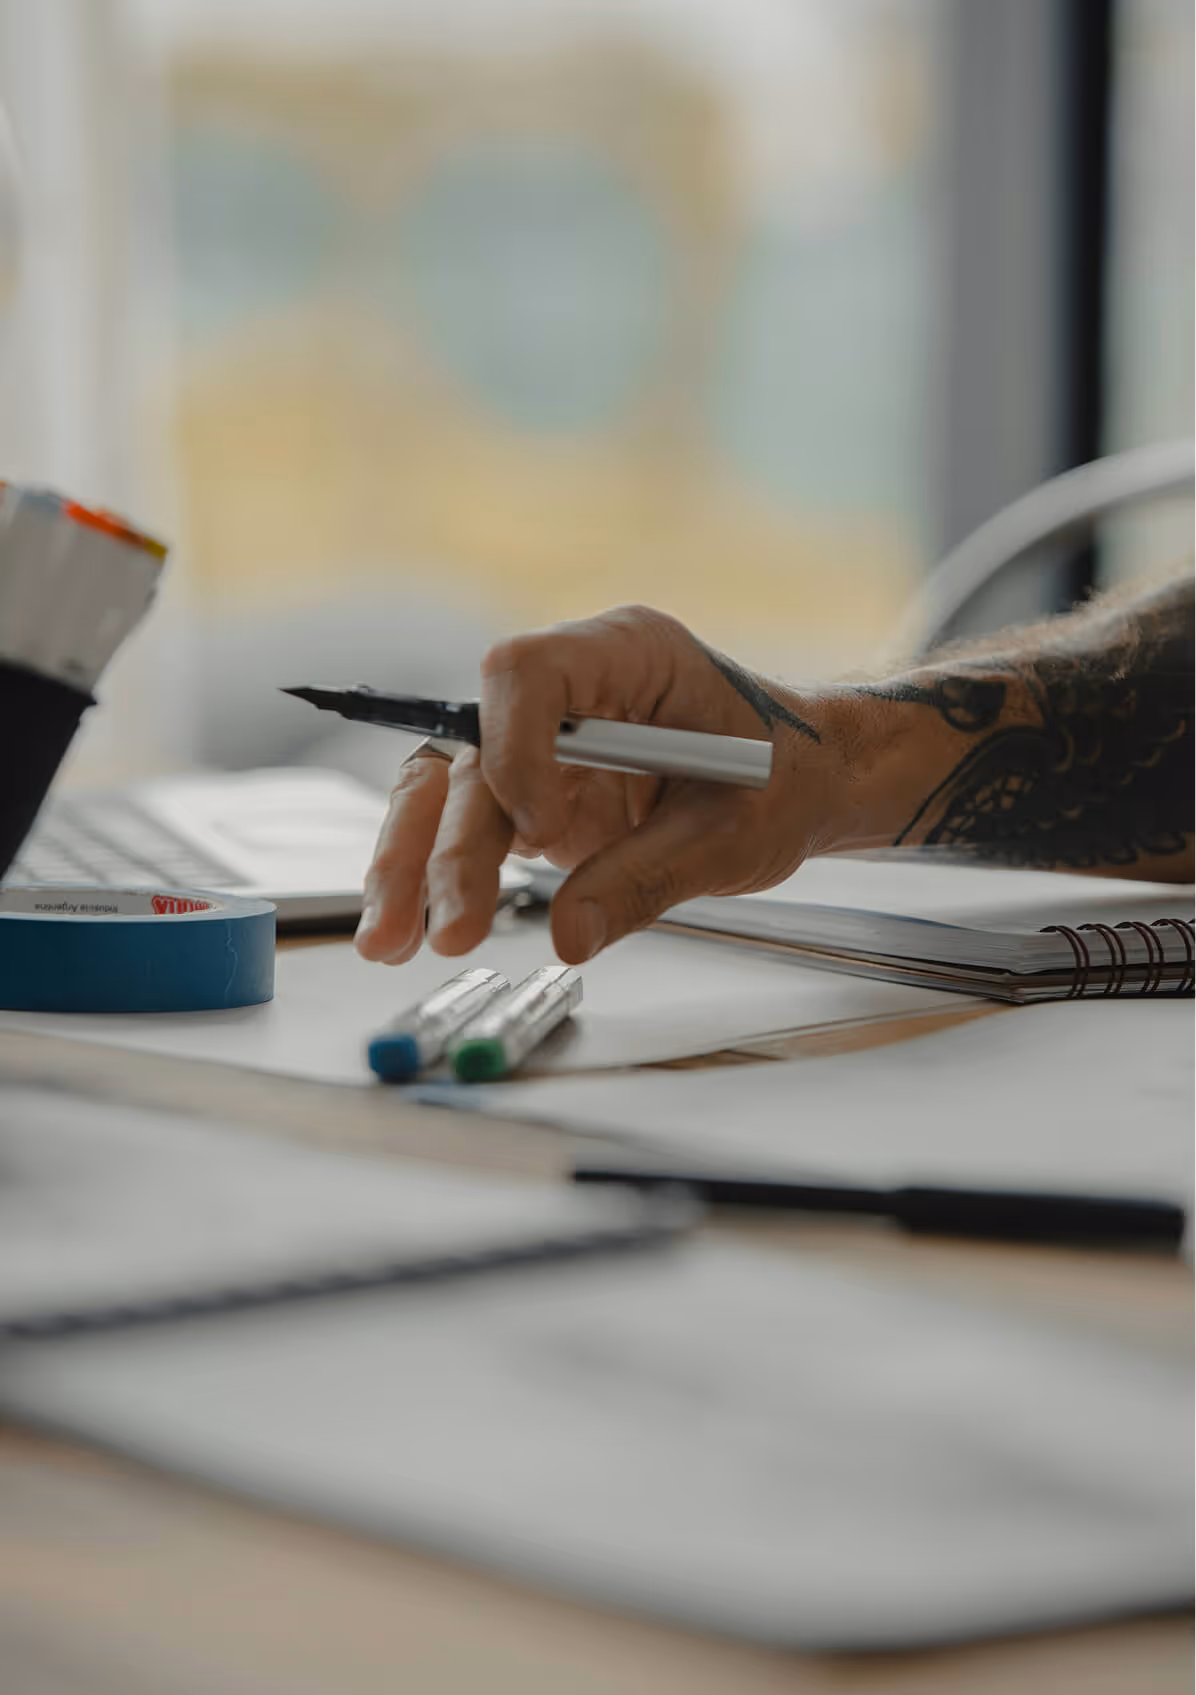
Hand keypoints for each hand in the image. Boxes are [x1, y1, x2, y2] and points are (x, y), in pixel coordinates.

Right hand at [354, 605, 854, 965]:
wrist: (803, 782)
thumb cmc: (784, 777)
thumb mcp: (734, 834)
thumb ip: (646, 878)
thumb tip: (566, 936)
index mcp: (626, 654)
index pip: (526, 672)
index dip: (516, 749)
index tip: (543, 830)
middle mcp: (570, 691)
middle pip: (470, 746)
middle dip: (442, 840)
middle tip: (444, 927)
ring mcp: (544, 742)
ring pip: (450, 790)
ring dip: (414, 865)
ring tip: (390, 944)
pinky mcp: (535, 792)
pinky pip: (470, 827)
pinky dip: (439, 879)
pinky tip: (411, 931)